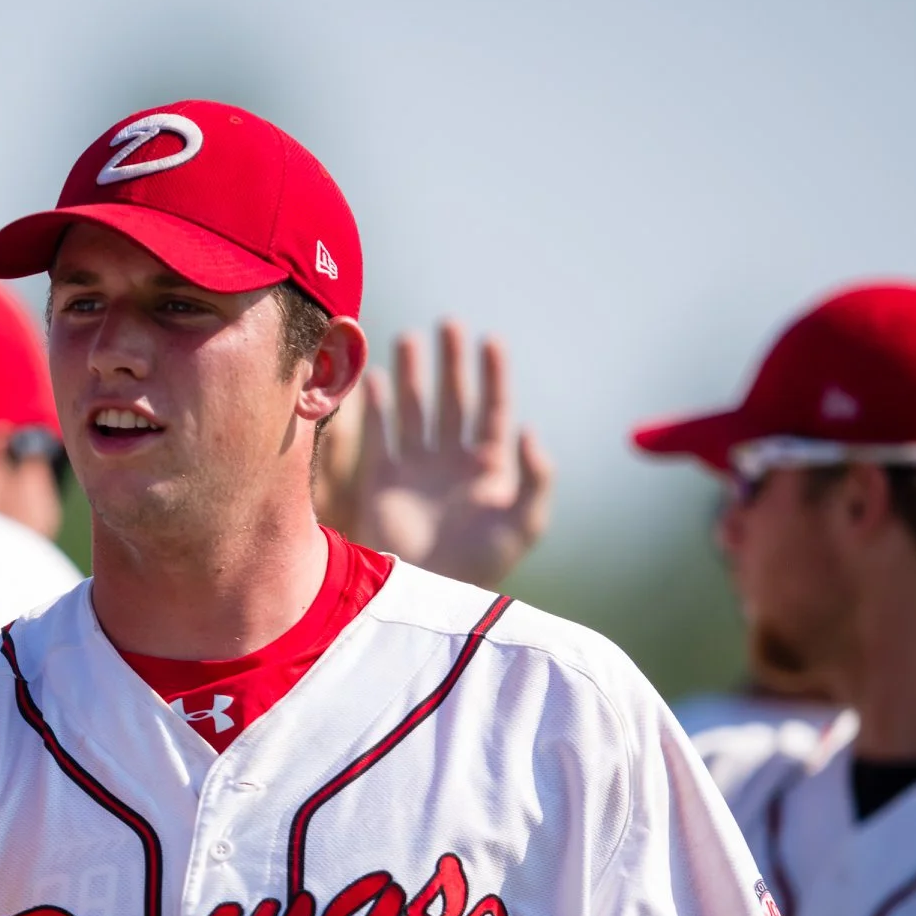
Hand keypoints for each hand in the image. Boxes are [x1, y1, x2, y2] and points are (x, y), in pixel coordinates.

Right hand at [316, 322, 552, 589]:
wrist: (430, 591)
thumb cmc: (483, 564)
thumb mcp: (526, 523)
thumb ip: (537, 477)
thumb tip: (528, 428)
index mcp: (488, 467)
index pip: (492, 409)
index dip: (493, 374)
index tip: (491, 341)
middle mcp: (451, 460)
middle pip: (452, 399)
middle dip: (452, 362)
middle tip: (450, 324)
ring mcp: (416, 468)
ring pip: (415, 409)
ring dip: (414, 374)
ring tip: (410, 338)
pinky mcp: (382, 480)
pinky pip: (379, 434)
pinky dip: (377, 406)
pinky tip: (378, 378)